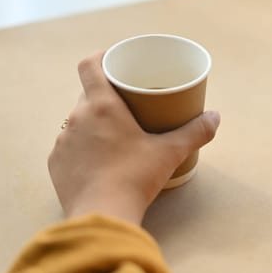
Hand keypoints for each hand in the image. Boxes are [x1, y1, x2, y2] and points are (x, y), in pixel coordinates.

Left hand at [48, 52, 219, 225]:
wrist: (102, 215)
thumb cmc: (135, 177)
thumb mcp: (170, 152)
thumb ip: (196, 131)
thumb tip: (215, 117)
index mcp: (101, 106)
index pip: (91, 65)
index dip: (102, 56)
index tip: (116, 60)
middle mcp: (76, 118)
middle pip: (88, 93)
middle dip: (107, 94)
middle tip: (129, 104)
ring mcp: (63, 141)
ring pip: (78, 120)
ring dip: (94, 122)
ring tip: (115, 134)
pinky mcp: (56, 163)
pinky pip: (70, 145)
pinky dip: (84, 146)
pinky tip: (99, 159)